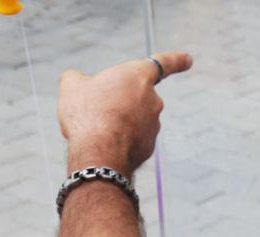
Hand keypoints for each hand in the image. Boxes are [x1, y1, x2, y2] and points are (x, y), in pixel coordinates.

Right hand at [58, 52, 192, 175]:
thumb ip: (77, 79)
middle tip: (95, 108)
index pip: (163, 63)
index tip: (188, 59)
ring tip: (95, 128)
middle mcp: (153, 99)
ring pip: (132, 119)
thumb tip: (76, 80)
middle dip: (118, 101)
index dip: (175, 60)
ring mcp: (154, 124)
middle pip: (136, 96)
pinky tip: (102, 144)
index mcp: (138, 76)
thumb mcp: (72, 87)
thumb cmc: (88, 113)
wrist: (100, 153)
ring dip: (117, 121)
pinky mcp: (149, 146)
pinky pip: (132, 139)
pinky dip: (119, 140)